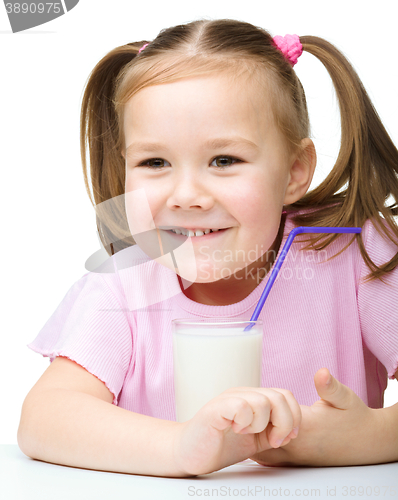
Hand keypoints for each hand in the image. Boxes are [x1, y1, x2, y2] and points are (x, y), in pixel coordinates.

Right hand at [173, 387, 300, 475]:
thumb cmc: (220, 445)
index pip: (285, 396)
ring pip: (264, 401)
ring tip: (248, 433)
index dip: (293, 417)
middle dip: (284, 424)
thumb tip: (291, 430)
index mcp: (254, 398)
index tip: (285, 438)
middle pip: (280, 396)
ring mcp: (229, 398)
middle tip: (272, 441)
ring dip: (262, 424)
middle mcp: (243, 394)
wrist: (189, 453)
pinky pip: (242, 407)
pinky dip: (245, 422)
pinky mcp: (216, 408)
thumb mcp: (255, 439)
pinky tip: (236, 430)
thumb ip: (272, 431)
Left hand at [250, 368, 378, 466]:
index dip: (254, 411)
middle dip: (247, 427)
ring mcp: (295, 457)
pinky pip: (270, 459)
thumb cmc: (353, 418)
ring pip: (262, 452)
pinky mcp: (296, 462)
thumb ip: (330, 387)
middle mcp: (297, 446)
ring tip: (247, 420)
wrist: (367, 443)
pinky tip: (259, 432)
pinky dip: (261, 447)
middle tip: (240, 412)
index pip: (268, 422)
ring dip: (252, 437)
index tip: (246, 400)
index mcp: (304, 428)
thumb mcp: (345, 397)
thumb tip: (321, 373)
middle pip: (258, 441)